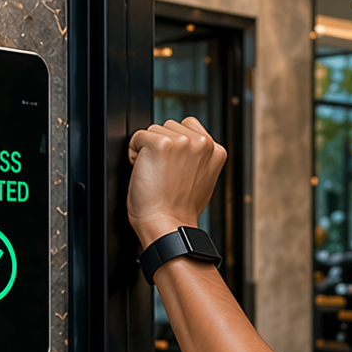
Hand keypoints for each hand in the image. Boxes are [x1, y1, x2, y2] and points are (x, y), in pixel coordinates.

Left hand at [127, 117, 226, 246]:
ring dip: (149, 149)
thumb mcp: (203, 180)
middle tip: (165, 174)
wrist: (168, 224)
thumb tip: (185, 148)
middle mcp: (202, 143)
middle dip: (163, 146)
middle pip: (170, 126)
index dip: (176, 147)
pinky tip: (146, 172)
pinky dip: (135, 152)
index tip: (175, 168)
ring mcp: (182, 142)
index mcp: (216, 151)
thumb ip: (199, 158)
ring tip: (157, 174)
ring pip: (154, 130)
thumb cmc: (179, 209)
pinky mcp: (161, 144)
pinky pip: (138, 136)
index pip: (189, 128)